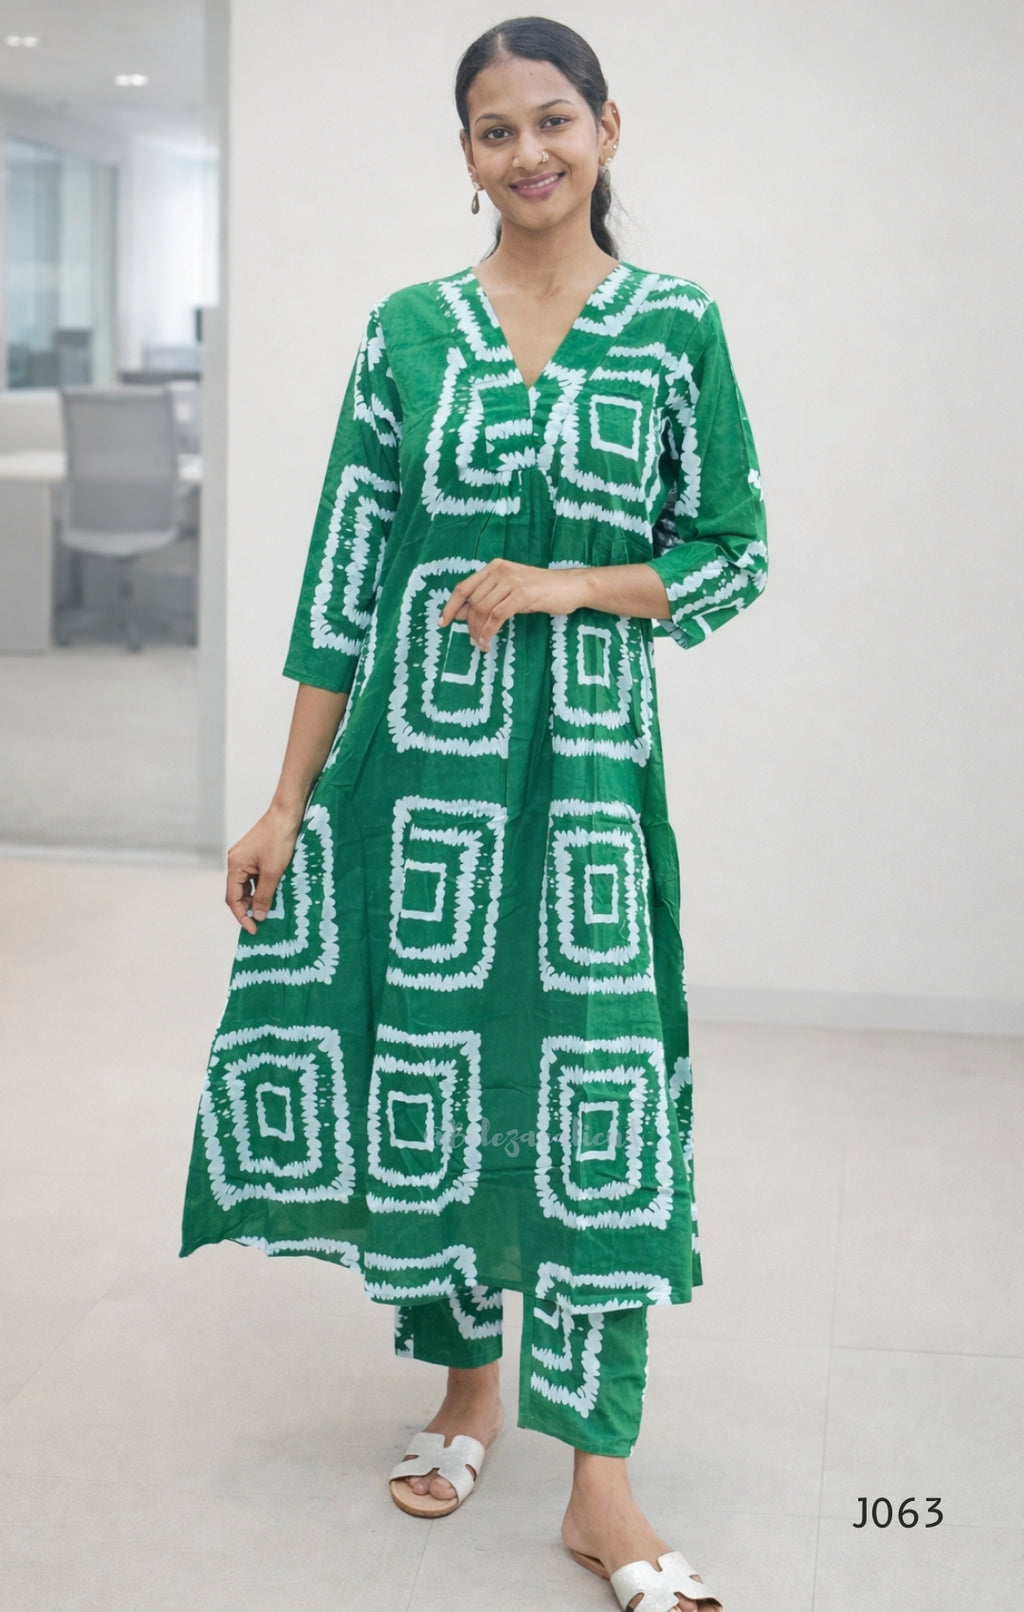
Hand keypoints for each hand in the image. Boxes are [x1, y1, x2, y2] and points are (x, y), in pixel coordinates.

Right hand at [225, 804, 303, 934]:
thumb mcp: (273, 872)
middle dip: (249, 908)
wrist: (287, 814)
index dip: (242, 916)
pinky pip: (255, 876)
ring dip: (257, 898)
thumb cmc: (279, 840)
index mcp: (235, 865)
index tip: (253, 930)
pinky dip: (262, 887)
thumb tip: (259, 916)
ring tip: (269, 911)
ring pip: (248, 885)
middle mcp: (236, 861)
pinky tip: (273, 895)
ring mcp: (245, 857)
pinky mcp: (255, 855)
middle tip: (262, 923)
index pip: (232, 898)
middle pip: (238, 892)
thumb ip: (265, 895)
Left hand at [438, 559, 587, 650]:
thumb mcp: (510, 591)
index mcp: (494, 567)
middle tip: (474, 641)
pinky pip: (497, 616)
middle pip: (473, 602)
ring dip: (479, 631)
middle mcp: (500, 571)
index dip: (450, 606)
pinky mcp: (522, 595)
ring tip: (482, 644)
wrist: (570, 586)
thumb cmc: (541, 591)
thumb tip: (461, 613)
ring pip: (483, 610)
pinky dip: (489, 632)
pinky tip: (488, 642)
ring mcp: (511, 581)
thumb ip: (488, 598)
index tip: (442, 622)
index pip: (463, 587)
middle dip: (469, 625)